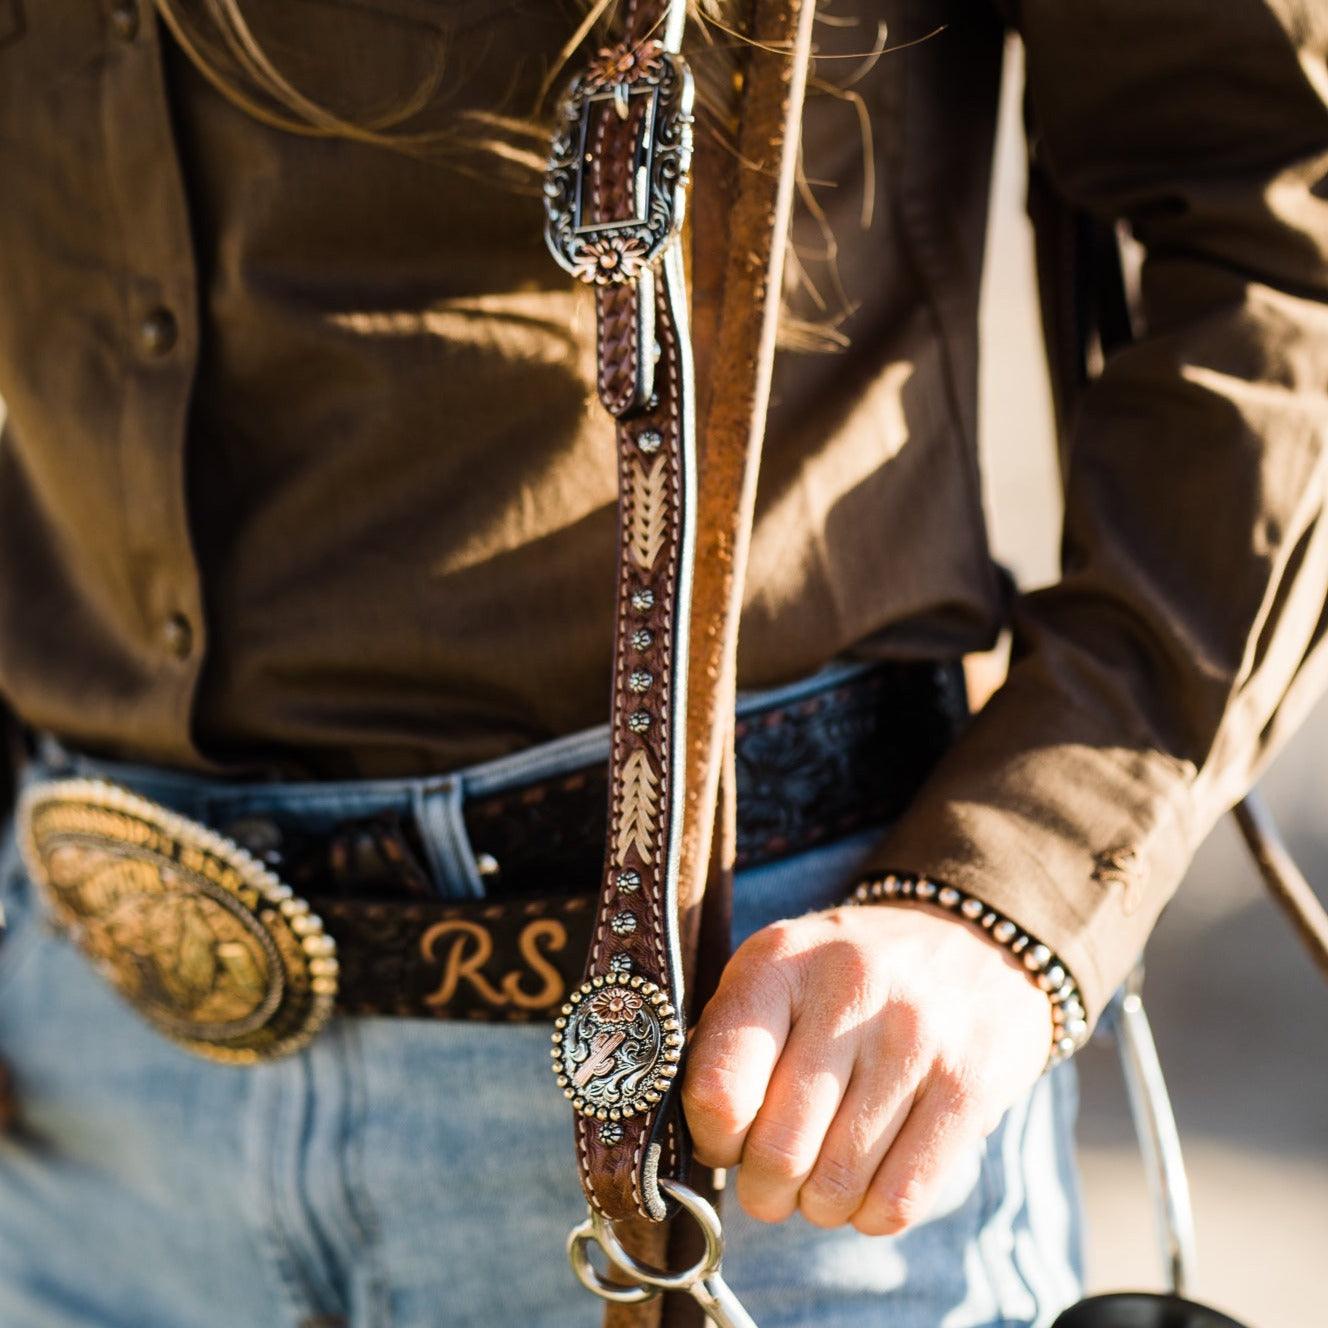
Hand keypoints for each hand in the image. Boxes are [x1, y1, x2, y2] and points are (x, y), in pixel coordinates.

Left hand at [681, 903, 1051, 1233]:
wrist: (970, 943)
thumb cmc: (846, 977)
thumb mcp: (776, 974)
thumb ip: (729, 1042)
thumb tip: (702, 1144)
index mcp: (780, 962)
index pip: (719, 1088)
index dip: (714, 1139)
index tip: (727, 1140)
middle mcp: (849, 992)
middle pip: (780, 1150)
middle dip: (765, 1190)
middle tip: (772, 1182)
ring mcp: (915, 1040)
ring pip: (839, 1184)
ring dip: (820, 1205)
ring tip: (822, 1178)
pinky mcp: (968, 1086)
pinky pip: (901, 1198)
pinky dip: (872, 1213)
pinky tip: (869, 1184)